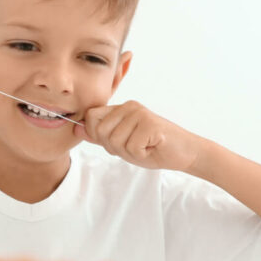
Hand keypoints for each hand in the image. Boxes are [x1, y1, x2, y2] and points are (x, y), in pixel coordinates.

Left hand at [76, 100, 203, 171]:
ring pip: (115, 141)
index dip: (98, 135)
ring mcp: (139, 113)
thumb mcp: (122, 144)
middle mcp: (129, 106)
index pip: (91, 117)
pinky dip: (141, 155)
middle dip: (115, 147)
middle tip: (136, 146)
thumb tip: (76, 130)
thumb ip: (100, 136)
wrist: (185, 153)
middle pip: (101, 131)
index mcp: (121, 108)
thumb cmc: (154, 148)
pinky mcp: (149, 123)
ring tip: (145, 147)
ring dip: (130, 152)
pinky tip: (153, 148)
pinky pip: (131, 147)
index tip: (118, 142)